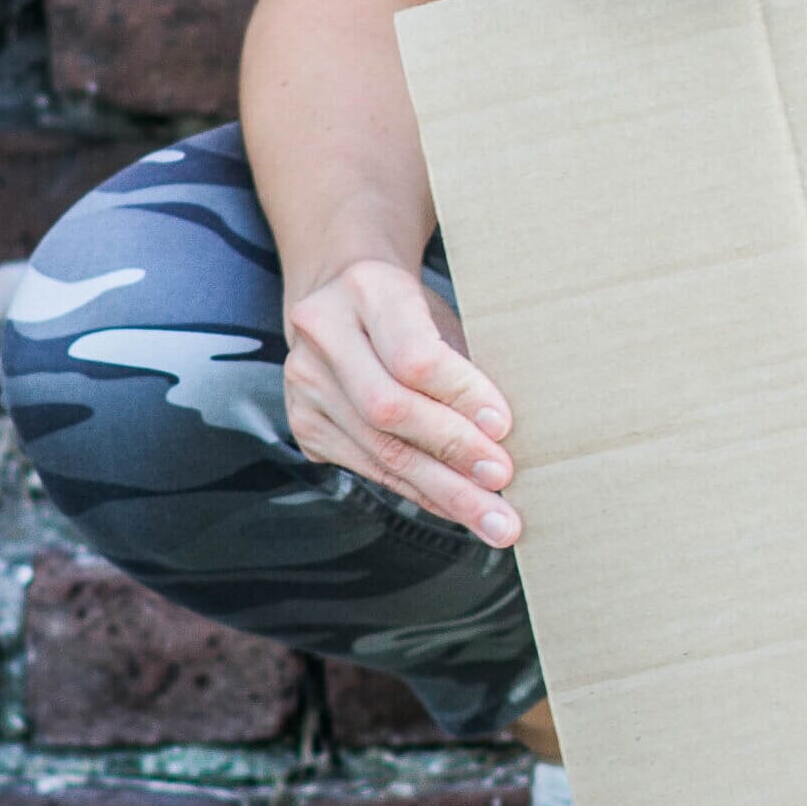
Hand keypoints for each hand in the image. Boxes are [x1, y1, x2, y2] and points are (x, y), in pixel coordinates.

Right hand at [284, 260, 520, 546]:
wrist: (344, 297)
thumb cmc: (412, 307)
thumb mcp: (440, 312)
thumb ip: (463, 361)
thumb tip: (503, 432)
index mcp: (367, 288)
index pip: (414, 356)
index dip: (461, 395)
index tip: (503, 426)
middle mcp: (323, 334)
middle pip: (390, 409)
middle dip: (453, 452)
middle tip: (502, 481)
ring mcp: (305, 383)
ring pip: (379, 450)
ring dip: (442, 490)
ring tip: (492, 517)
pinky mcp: (304, 424)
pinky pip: (369, 468)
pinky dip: (419, 491)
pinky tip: (454, 507)